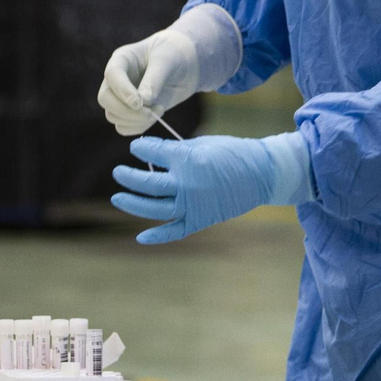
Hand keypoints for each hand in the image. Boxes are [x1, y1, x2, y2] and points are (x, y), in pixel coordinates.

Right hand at [98, 6, 241, 135]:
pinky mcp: (131, 111)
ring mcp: (122, 96)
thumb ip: (155, 79)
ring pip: (113, 116)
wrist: (185, 64)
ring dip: (135, 120)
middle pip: (105, 99)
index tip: (139, 103)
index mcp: (122, 59)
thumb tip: (144, 102)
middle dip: (126, 111)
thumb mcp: (167, 60)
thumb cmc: (175, 54)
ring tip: (159, 109)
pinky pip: (124, 127)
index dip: (122, 91)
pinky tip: (156, 116)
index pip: (112, 75)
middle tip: (150, 112)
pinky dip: (138, 127)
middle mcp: (117, 79)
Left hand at [111, 132, 312, 243]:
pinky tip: (141, 237)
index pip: (153, 154)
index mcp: (188, 160)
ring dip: (133, 203)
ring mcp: (193, 205)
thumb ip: (177, 150)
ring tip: (118, 196)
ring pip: (154, 208)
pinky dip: (157, 236)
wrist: (262, 173)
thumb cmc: (233, 152)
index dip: (141, 149)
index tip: (135, 148)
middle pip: (148, 183)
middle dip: (128, 177)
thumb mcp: (203, 143)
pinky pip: (175, 231)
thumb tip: (154, 154)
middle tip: (118, 172)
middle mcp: (187, 184)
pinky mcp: (200, 220)